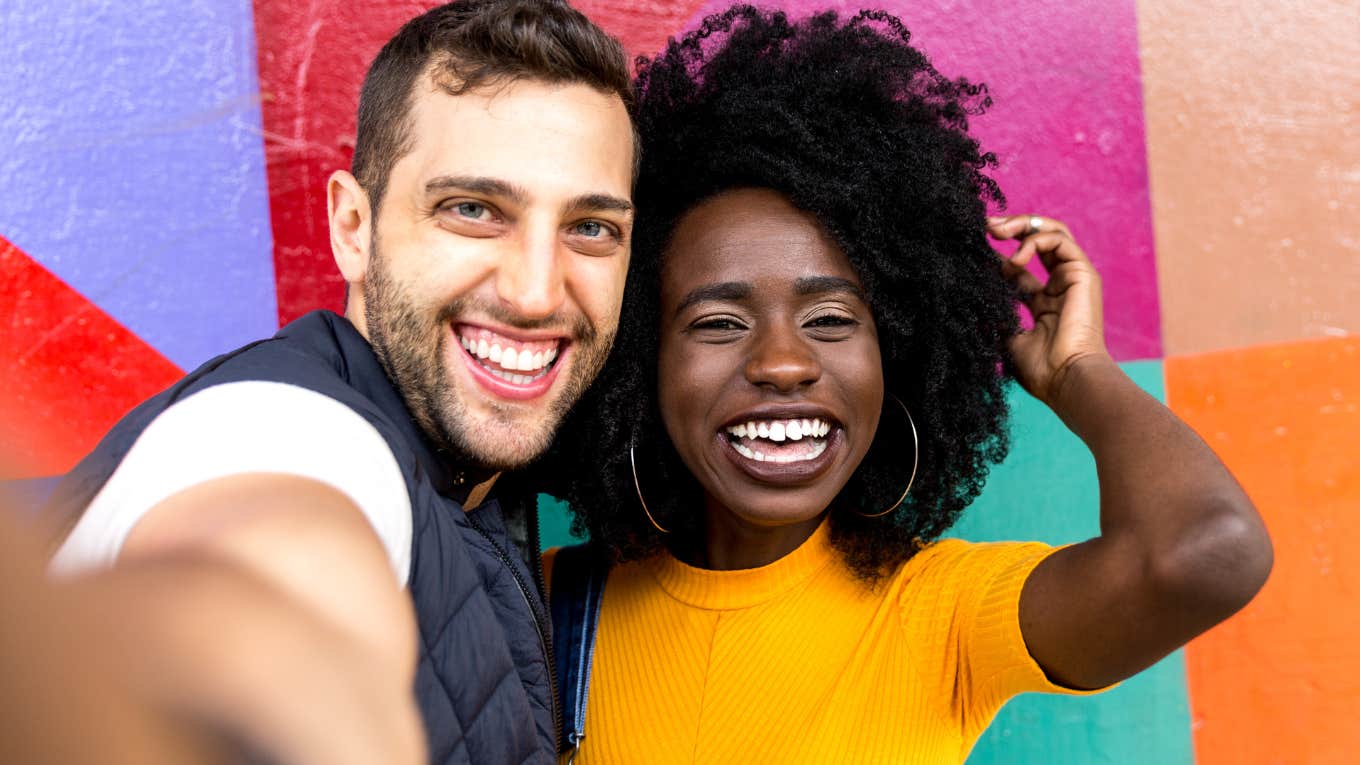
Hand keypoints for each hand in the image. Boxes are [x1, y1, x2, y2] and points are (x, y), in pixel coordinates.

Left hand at [986, 214, 1112, 408]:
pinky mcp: (1083, 274)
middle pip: (1038, 240)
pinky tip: (1015, 260)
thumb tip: (976, 294)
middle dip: (1011, 227)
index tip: (973, 246)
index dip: (996, 253)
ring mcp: (1073, 279)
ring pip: (1052, 232)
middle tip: (985, 226)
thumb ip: (997, 312)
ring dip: (1021, 226)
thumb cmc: (1040, 369)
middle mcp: (1060, 286)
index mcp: (1043, 302)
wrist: (1066, 380)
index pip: (1019, 266)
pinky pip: (1060, 241)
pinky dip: (1034, 241)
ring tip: (995, 232)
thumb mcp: (1007, 337)